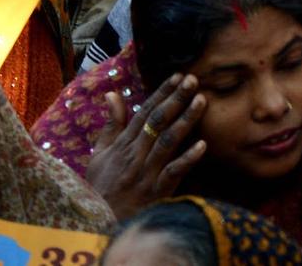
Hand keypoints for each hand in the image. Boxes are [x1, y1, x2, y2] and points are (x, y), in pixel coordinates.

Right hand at [85, 73, 207, 218]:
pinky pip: (174, 172)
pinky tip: (203, 145)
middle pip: (158, 121)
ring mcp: (146, 172)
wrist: (98, 223)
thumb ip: (110, 124)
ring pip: (168, 141)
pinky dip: (188, 158)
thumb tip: (112, 94)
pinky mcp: (156, 191)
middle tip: (193, 79)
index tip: (177, 76)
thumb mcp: (99, 154)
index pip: (144, 112)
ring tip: (201, 100)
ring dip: (186, 120)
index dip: (161, 93)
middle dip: (176, 98)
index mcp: (122, 144)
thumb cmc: (100, 187)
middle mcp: (135, 154)